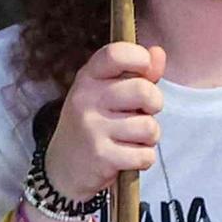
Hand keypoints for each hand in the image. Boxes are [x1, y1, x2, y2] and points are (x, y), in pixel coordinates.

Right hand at [43, 41, 160, 209]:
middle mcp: (86, 98)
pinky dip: (143, 159)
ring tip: (131, 139)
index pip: (117, 54)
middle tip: (143, 113)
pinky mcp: (101, 156)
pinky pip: (145, 155)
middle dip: (154, 104)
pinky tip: (127, 157)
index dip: (141, 58)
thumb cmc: (93, 124)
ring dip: (149, 137)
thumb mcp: (106, 93)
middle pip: (143, 90)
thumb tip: (159, 53)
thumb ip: (136, 74)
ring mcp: (92, 127)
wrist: (62, 168)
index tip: (146, 70)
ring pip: (148, 127)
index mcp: (88, 77)